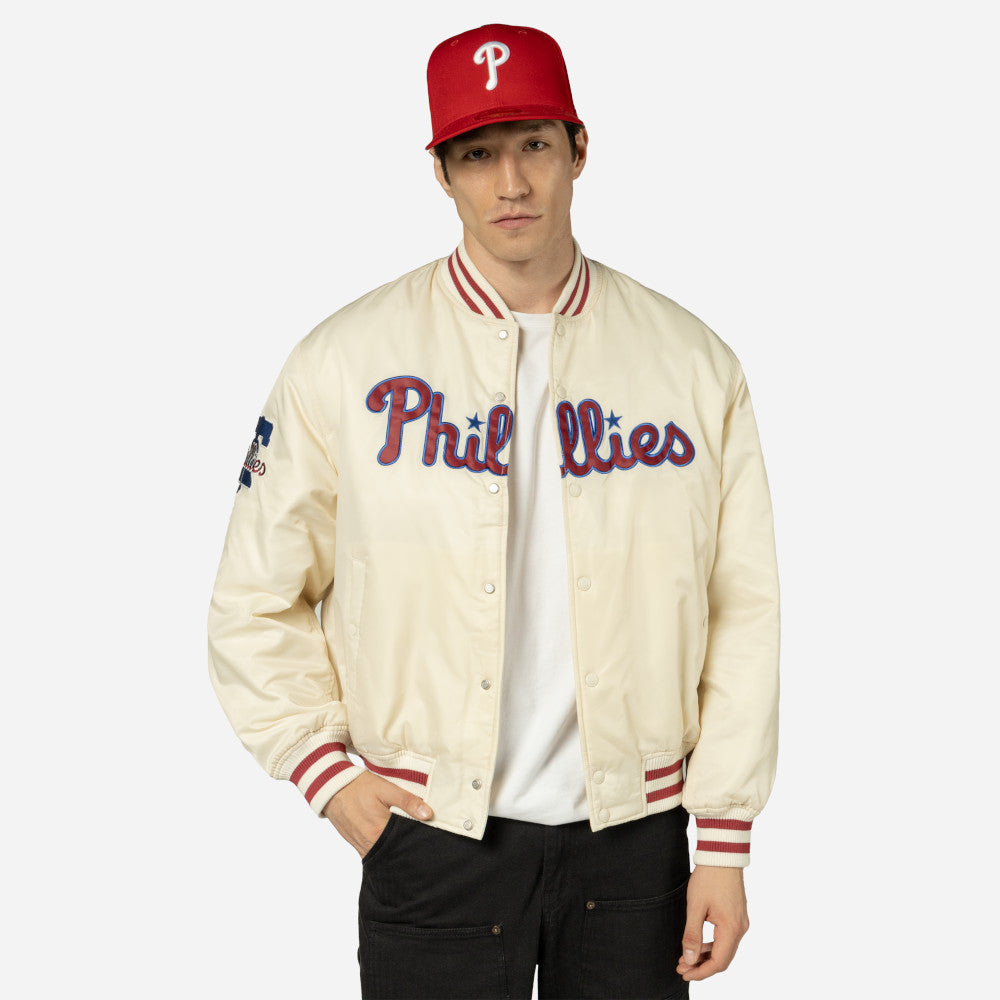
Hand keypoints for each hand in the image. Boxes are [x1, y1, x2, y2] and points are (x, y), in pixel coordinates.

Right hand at [321, 770, 432, 857]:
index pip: (405, 842)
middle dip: (407, 848)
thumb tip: (428, 814)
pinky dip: (382, 849)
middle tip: (419, 842)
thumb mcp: (385, 788)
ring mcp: (360, 846)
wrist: (331, 788)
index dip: (417, 841)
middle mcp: (369, 844)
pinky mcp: (355, 844)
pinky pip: (372, 853)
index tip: (428, 838)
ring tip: (406, 842)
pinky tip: (390, 841)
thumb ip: (407, 801)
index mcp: (379, 831)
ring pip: (383, 855)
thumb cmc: (359, 786)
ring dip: (394, 849)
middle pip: (395, 851)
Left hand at [676, 864, 748, 981]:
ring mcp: (741, 922)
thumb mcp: (695, 906)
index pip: (718, 962)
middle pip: (723, 959)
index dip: (701, 972)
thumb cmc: (708, 877)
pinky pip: (726, 938)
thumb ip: (692, 934)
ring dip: (707, 956)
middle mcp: (741, 928)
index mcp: (731, 928)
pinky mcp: (738, 916)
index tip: (684, 973)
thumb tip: (689, 959)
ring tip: (686, 958)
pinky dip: (713, 945)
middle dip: (702, 966)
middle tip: (682, 967)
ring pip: (725, 949)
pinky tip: (699, 945)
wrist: (722, 855)